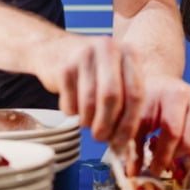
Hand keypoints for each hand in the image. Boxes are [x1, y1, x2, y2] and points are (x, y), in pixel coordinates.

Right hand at [34, 35, 144, 153]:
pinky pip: (70, 103)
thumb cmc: (91, 69)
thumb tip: (124, 141)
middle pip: (112, 98)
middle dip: (106, 125)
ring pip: (89, 103)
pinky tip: (73, 106)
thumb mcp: (114, 75)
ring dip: (88, 122)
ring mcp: (84, 55)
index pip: (136, 93)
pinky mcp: (64, 67)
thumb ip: (125, 102)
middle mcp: (108, 49)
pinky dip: (72, 112)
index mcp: (129, 52)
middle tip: (101, 138)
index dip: (129, 122)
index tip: (122, 141)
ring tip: (87, 122)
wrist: (53, 48)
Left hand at [123, 74, 189, 176]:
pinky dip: (188, 148)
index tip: (153, 169)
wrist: (158, 85)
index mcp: (175, 93)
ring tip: (163, 146)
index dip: (163, 155)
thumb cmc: (144, 102)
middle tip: (157, 161)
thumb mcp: (135, 120)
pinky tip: (173, 140)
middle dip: (172, 156)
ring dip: (179, 153)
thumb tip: (132, 174)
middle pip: (189, 141)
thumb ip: (133, 145)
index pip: (173, 131)